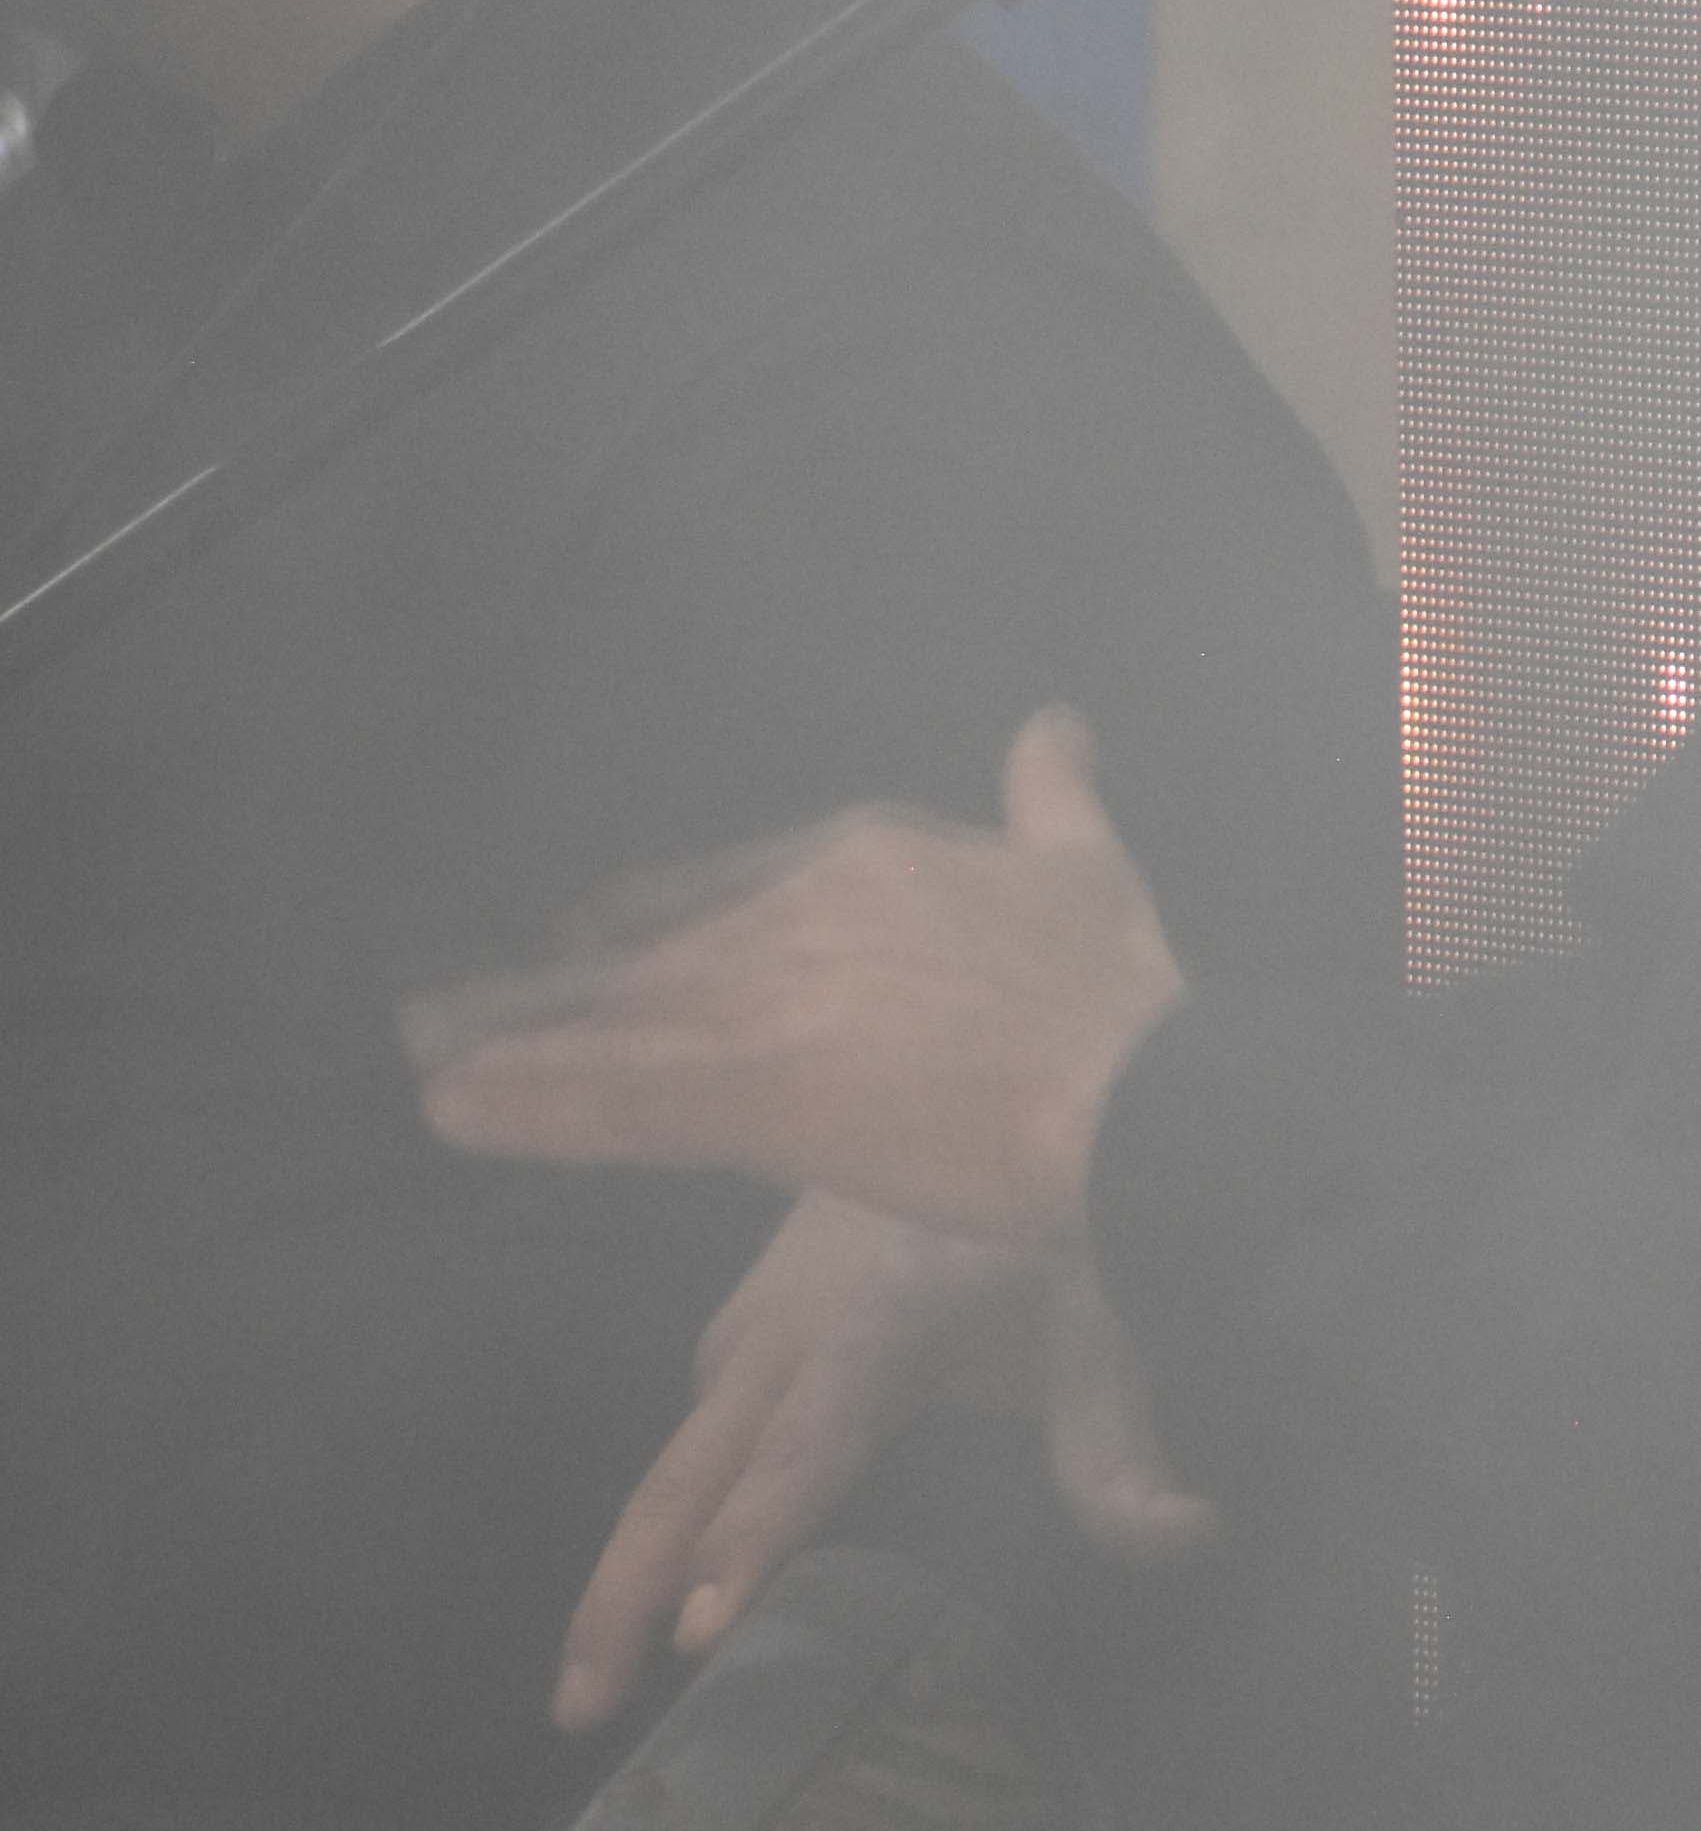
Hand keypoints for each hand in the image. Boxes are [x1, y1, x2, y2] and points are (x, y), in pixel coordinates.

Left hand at [413, 706, 1184, 1239]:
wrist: (1146, 1089)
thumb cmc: (1124, 991)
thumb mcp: (1092, 860)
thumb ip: (1053, 790)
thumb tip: (1056, 720)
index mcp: (865, 854)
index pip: (715, 888)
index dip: (636, 921)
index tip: (576, 935)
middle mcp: (794, 911)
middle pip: (642, 950)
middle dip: (547, 983)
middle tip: (450, 1005)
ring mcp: (770, 999)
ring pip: (612, 1017)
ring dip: (512, 1037)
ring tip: (424, 1055)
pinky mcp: (760, 1093)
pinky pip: (619, 1099)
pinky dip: (532, 1104)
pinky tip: (454, 1111)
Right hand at [553, 1185, 1215, 1730]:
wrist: (996, 1100)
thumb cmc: (1059, 1231)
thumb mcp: (1107, 1330)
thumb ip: (1128, 1447)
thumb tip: (1192, 1535)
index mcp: (883, 1318)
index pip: (810, 1440)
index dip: (756, 1529)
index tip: (700, 1621)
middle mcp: (796, 1325)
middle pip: (699, 1466)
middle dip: (631, 1587)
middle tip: (578, 1704)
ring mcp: (758, 1318)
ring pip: (684, 1454)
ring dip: (630, 1565)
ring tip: (589, 1682)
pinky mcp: (747, 1321)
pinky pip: (699, 1429)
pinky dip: (664, 1514)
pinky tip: (640, 1596)